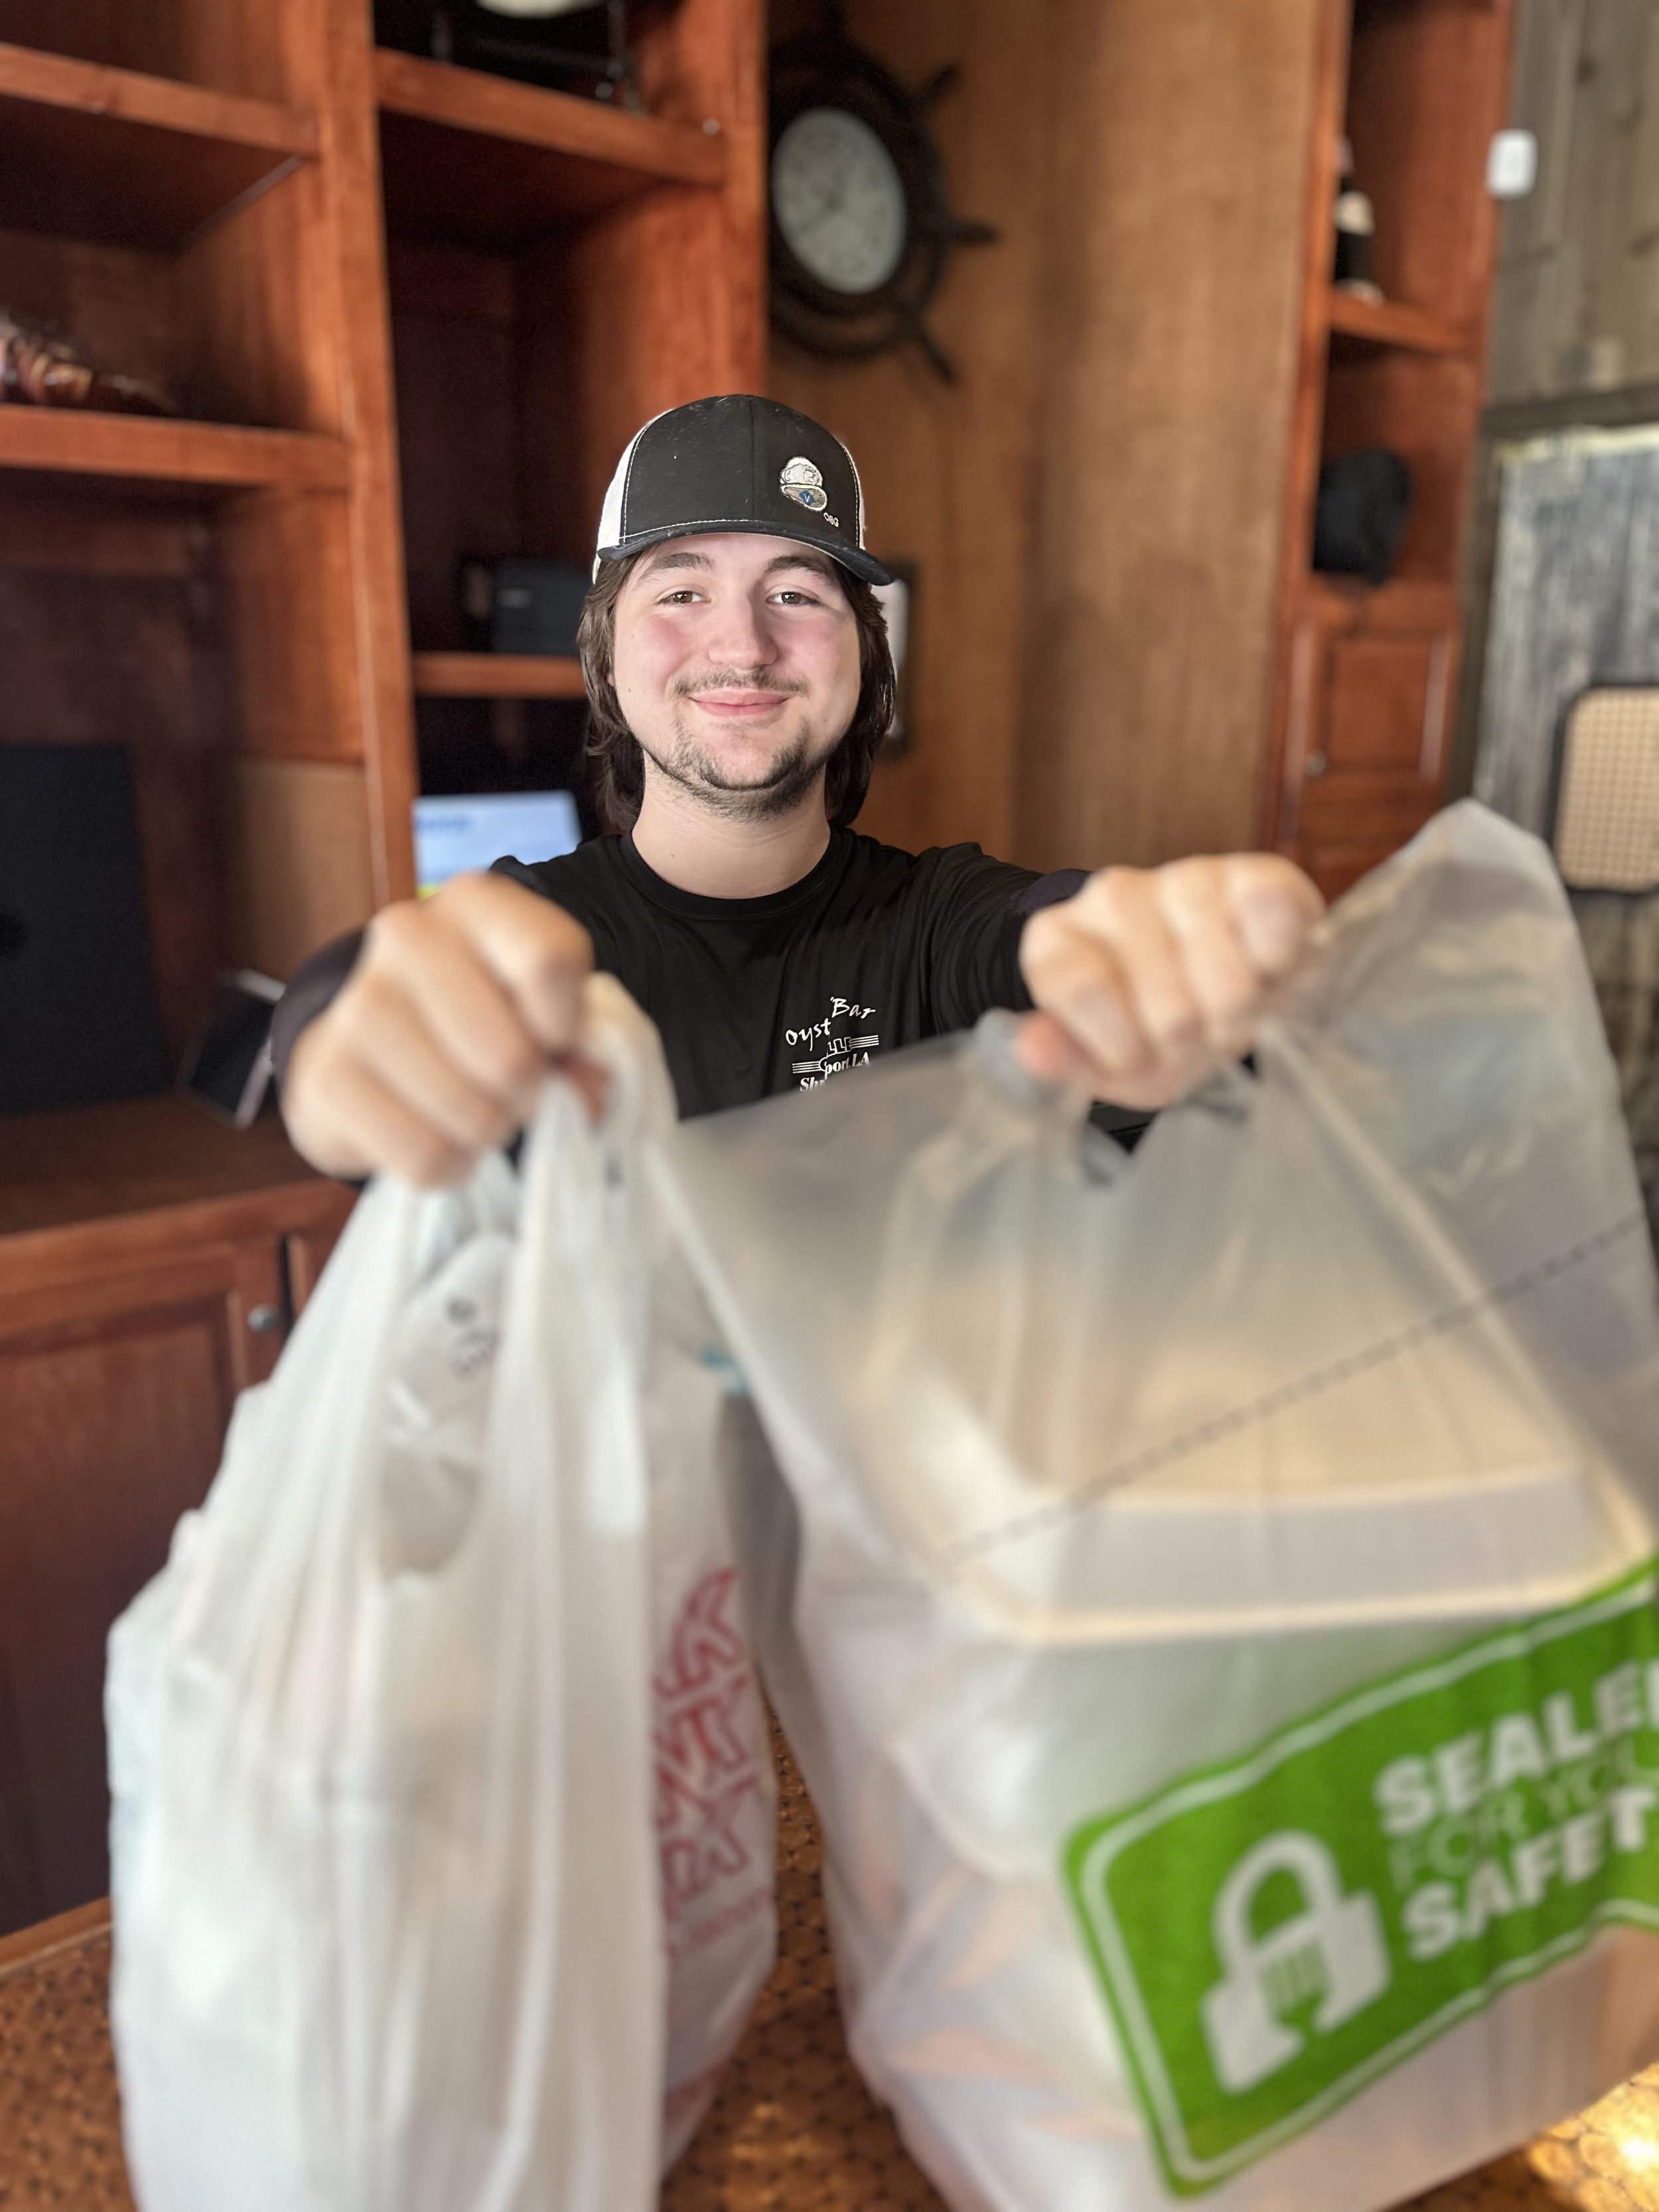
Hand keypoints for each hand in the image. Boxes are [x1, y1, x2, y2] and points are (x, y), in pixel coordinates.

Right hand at [281, 873, 595, 1186]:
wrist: (370, 1044)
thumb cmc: (478, 1016)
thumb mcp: (540, 1007)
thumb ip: (580, 1045)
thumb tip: (587, 1096)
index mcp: (476, 902)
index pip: (550, 962)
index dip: (567, 1025)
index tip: (554, 1039)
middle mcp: (408, 936)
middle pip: (511, 1057)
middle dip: (525, 1095)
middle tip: (510, 1089)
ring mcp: (358, 1005)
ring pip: (470, 1116)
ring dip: (486, 1133)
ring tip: (472, 1110)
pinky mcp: (327, 1077)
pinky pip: (425, 1157)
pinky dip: (449, 1165)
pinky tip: (438, 1136)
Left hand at [1016, 855, 1324, 1108]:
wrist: (1227, 992)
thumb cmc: (1154, 1030)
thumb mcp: (1110, 1064)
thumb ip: (1069, 1059)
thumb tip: (1031, 1050)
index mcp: (1057, 941)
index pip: (1081, 988)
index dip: (1121, 1045)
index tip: (1135, 1057)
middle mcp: (1113, 896)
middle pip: (1167, 1008)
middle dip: (1190, 1042)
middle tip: (1192, 1035)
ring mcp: (1185, 878)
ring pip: (1225, 981)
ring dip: (1237, 1016)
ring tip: (1229, 1012)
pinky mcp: (1255, 873)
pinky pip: (1272, 921)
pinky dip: (1279, 963)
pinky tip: (1268, 970)